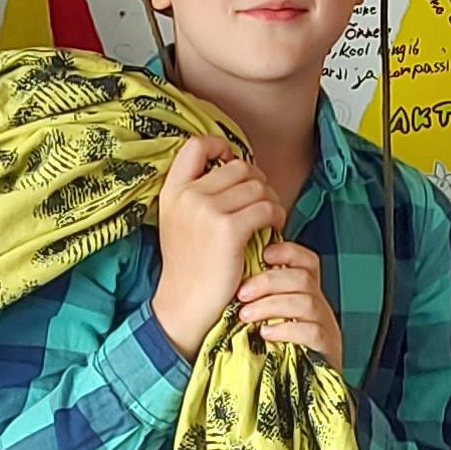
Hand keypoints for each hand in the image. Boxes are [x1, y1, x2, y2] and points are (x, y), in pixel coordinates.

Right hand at [149, 140, 278, 356]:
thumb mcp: (179, 221)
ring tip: (270, 217)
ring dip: (271, 199)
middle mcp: (188, 196)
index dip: (220, 146)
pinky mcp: (229, 229)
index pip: (196, 145)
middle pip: (238, 166)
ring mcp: (207, 210)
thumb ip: (196, 193)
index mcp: (172, 191)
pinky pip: (266, 207)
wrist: (185, 304)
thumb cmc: (190, 265)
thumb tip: (233, 166)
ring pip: (257, 186)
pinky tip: (275, 227)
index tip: (233, 164)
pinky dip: (277, 215)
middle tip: (262, 200)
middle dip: (257, 180)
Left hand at [229, 237, 343, 371]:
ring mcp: (325, 326)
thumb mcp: (263, 318)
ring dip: (271, 306)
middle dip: (268, 281)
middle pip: (302, 278)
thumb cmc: (272, 351)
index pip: (306, 260)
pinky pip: (312, 331)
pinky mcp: (327, 349)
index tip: (263, 255)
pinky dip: (286, 330)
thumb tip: (229, 274)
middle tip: (241, 295)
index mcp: (305, 293)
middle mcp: (319, 305)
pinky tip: (266, 334)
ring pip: (306, 302)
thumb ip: (255, 297)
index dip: (287, 251)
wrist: (297, 394)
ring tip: (246, 316)